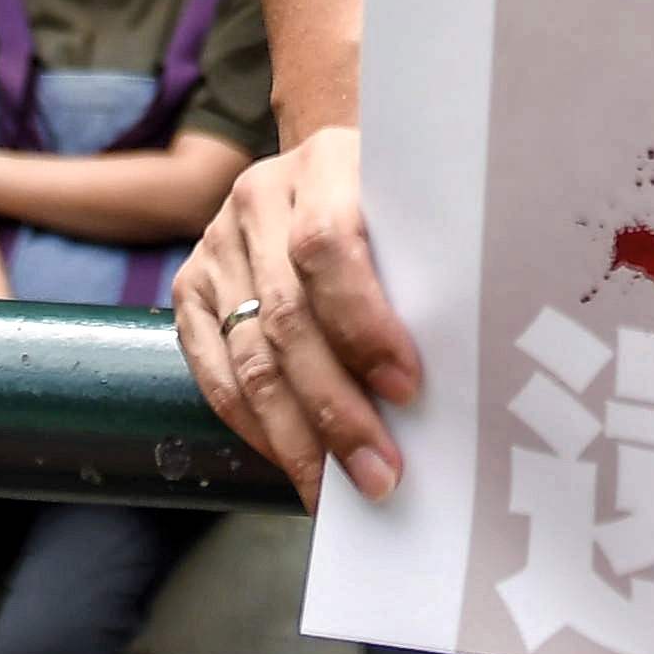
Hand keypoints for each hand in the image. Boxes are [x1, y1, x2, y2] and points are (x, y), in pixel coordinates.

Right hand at [175, 123, 418, 501]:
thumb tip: (465, 374)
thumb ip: (426, 268)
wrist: (324, 171)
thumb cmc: (391, 206)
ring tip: (339, 489)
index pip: (328, 244)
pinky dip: (255, 429)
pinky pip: (215, 374)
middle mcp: (258, 198)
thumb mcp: (414, 210)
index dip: (363, 322)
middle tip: (379, 474)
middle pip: (287, 317)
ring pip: (250, 357)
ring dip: (297, 437)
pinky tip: (294, 463)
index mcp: (325, 164)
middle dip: (336, 409)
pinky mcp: (189, 288)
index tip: (407, 387)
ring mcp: (216, 245)